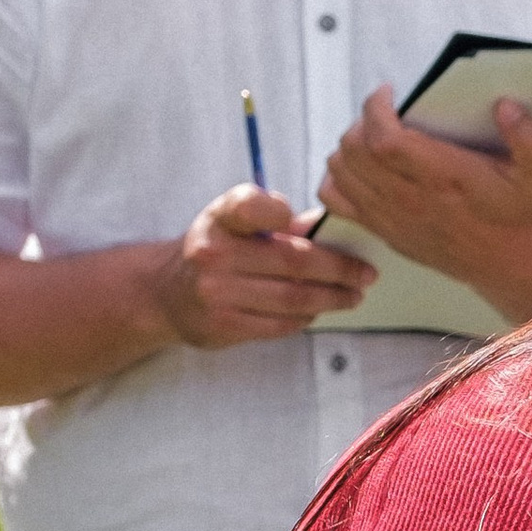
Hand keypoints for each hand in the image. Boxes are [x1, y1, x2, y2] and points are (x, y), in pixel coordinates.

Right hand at [154, 182, 374, 347]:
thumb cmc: (215, 249)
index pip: (249, 205)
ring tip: (353, 295)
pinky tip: (319, 310)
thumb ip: (278, 222)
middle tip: (366, 274)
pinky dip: (307, 317)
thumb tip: (329, 224)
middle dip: (339, 270)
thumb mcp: (235, 223)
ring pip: (293, 298)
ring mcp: (217, 293)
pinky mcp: (224, 325)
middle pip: (292, 261)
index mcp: (219, 219)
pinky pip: (280, 324)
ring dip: (332, 298)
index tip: (309, 220)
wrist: (164, 293)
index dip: (280, 210)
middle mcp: (213, 254)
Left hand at [319, 89, 531, 323]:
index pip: (384, 139)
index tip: (389, 94)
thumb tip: (507, 107)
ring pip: (340, 169)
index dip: (376, 108)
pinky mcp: (383, 228)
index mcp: (443, 178)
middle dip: (362, 121)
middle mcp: (410, 197)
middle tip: (384, 115)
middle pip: (353, 149)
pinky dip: (337, 179)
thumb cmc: (516, 213)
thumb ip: (530, 139)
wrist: (506, 263)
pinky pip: (335, 200)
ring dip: (349, 146)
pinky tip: (360, 169)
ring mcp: (391, 215)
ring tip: (373, 138)